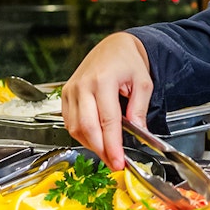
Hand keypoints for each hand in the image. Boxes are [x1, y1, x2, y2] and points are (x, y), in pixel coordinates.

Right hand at [61, 32, 152, 170]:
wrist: (113, 46)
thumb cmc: (128, 62)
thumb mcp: (143, 83)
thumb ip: (139, 110)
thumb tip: (139, 133)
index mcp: (103, 80)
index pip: (107, 121)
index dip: (113, 145)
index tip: (119, 162)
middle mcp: (83, 85)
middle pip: (87, 128)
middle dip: (101, 150)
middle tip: (114, 163)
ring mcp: (71, 90)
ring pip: (76, 128)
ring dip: (91, 144)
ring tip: (107, 152)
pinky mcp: (65, 94)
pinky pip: (70, 122)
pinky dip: (81, 134)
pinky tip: (95, 139)